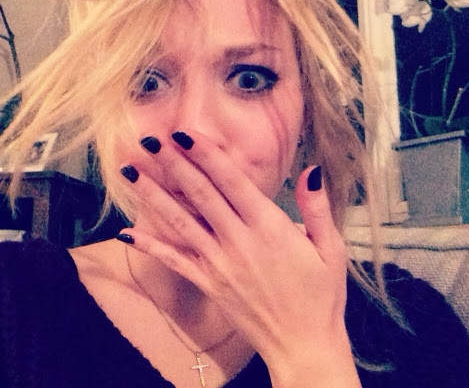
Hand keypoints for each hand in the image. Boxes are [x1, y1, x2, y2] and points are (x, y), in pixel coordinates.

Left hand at [118, 131, 359, 386]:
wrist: (303, 345)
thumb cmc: (320, 295)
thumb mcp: (331, 248)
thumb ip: (317, 207)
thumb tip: (311, 170)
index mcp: (269, 227)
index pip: (232, 182)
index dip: (206, 155)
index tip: (185, 133)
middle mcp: (239, 241)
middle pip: (200, 194)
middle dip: (174, 164)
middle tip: (150, 140)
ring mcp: (219, 264)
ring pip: (180, 222)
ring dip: (153, 195)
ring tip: (130, 172)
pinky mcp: (208, 284)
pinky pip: (174, 262)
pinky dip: (150, 246)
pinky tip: (126, 234)